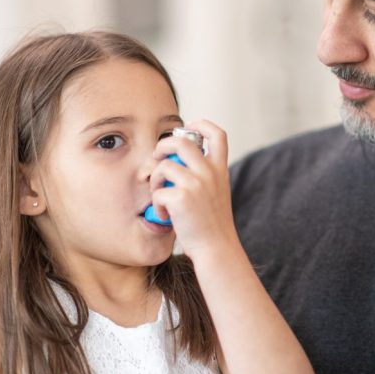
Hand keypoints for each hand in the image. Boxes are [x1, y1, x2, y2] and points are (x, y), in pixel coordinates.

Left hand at [150, 119, 239, 258]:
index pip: (217, 134)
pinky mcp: (181, 198)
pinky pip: (157, 192)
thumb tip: (173, 162)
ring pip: (163, 165)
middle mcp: (209, 172)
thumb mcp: (216, 193)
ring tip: (159, 196)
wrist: (216, 248)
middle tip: (157, 159)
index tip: (188, 127)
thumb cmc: (211, 225)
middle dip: (162, 146)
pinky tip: (163, 216)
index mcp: (220, 170)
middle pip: (181, 141)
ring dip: (154, 179)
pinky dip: (156, 205)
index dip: (201, 124)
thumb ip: (203, 175)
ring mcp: (196, 184)